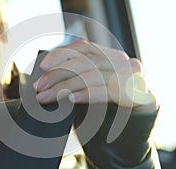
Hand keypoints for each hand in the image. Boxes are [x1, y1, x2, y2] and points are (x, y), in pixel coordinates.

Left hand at [33, 40, 157, 111]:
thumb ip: (77, 76)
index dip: (62, 54)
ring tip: (47, 97)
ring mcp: (132, 77)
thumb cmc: (107, 102)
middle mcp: (123, 62)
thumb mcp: (92, 84)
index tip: (43, 66)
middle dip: (58, 74)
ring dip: (65, 87)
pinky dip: (87, 94)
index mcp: (110, 55)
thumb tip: (47, 78)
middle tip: (39, 87)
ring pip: (93, 75)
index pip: (84, 47)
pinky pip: (107, 92)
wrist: (136, 121)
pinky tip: (71, 99)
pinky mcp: (135, 95)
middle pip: (86, 62)